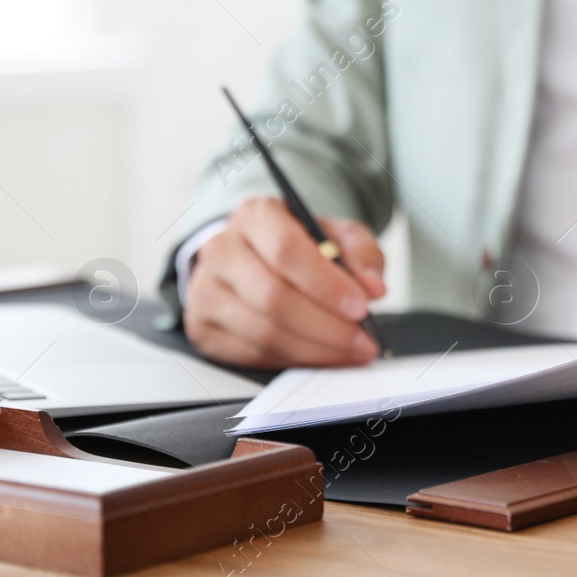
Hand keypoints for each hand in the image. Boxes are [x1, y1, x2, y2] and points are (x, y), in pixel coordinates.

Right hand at [183, 197, 385, 368]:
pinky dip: (292, 361)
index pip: (286, 251)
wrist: (251, 256)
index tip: (361, 307)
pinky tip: (318, 356)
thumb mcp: (335, 234)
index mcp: (255, 216)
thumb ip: (361, 253)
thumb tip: (373, 287)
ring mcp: (206, 289)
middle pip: (273, 297)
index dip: (326, 284)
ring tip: (349, 352)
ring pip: (262, 332)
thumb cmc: (296, 246)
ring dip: (314, 350)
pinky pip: (252, 354)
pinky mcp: (202, 325)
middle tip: (362, 340)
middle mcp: (222, 249)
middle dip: (326, 326)